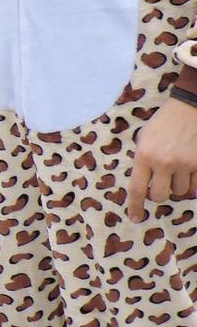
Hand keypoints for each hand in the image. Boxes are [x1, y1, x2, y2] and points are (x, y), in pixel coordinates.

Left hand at [125, 97, 196, 220]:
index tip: (136, 218)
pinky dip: (191, 182)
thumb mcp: (144, 140)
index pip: (137, 189)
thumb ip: (143, 162)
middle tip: (159, 186)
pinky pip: (195, 185)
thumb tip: (143, 186)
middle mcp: (163, 162)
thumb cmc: (163, 124)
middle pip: (160, 196)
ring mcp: (184, 164)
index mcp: (143, 156)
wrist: (188, 108)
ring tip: (175, 170)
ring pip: (179, 192)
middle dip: (159, 195)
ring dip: (176, 186)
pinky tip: (188, 169)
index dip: (135, 206)